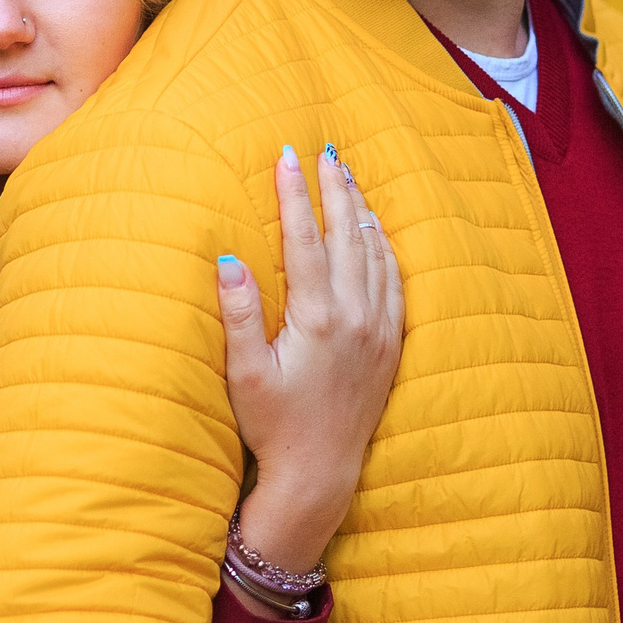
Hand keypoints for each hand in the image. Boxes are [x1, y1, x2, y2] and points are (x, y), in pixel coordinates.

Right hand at [215, 144, 403, 595]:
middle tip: (324, 150)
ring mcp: (379, 329)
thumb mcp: (245, 372)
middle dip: (334, 188)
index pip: (305, 239)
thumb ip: (239, 313)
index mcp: (317, 318)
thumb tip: (228, 259)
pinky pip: (394, 280)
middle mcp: (355, 317)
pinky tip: (375, 230)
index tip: (286, 155)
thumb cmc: (273, 425)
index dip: (294, 193)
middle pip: (346, 235)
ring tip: (348, 177)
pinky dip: (384, 247)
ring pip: (374, 252)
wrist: (320, 472)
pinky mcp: (390, 344)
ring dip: (360, 211)